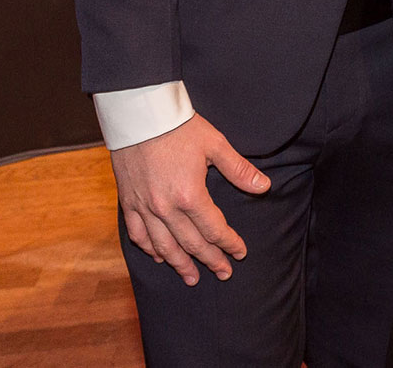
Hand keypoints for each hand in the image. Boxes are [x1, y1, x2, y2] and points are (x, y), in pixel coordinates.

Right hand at [110, 112, 270, 285]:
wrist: (139, 114)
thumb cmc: (179, 127)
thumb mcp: (215, 145)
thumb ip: (239, 170)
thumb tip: (264, 187)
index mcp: (190, 196)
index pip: (214, 230)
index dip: (229, 243)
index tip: (240, 253)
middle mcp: (166, 208)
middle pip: (191, 243)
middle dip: (210, 260)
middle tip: (223, 273)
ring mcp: (144, 208)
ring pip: (164, 246)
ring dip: (180, 264)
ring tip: (191, 278)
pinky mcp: (128, 202)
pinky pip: (138, 234)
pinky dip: (150, 249)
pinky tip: (159, 257)